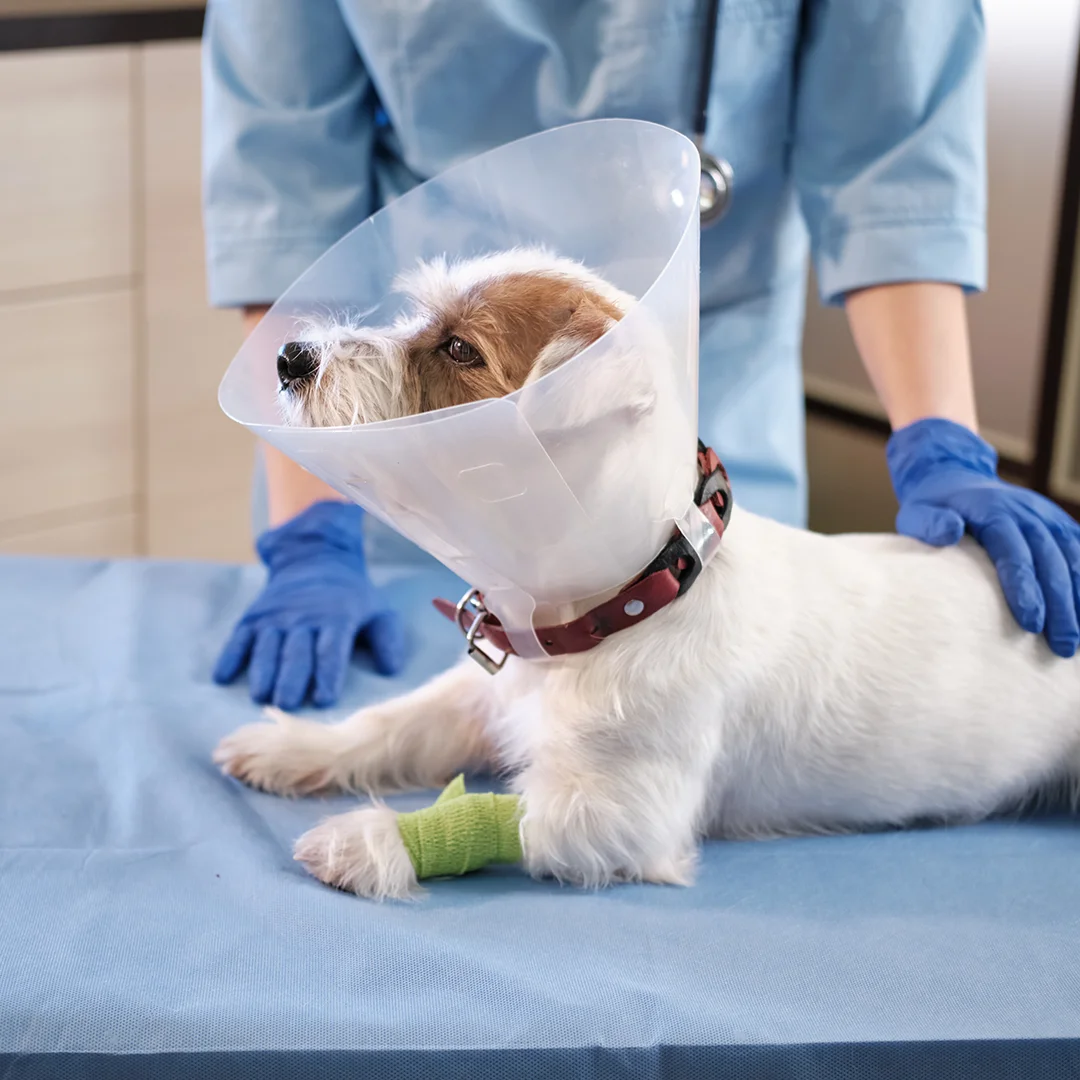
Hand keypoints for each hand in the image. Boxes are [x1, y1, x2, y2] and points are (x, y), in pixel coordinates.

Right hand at [214, 501, 405, 708]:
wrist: (315, 557)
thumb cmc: (351, 596)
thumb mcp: (377, 610)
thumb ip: (387, 639)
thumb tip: (390, 669)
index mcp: (337, 617)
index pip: (332, 649)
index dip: (328, 673)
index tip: (325, 698)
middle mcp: (303, 616)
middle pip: (296, 651)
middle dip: (291, 678)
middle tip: (287, 704)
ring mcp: (275, 615)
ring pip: (267, 646)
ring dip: (262, 671)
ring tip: (260, 696)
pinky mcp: (253, 615)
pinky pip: (239, 636)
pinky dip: (230, 655)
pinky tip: (222, 677)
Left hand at [887, 418, 1079, 657]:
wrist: (956, 479)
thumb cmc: (933, 507)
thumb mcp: (917, 511)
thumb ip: (929, 523)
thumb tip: (949, 532)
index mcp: (993, 511)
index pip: (1013, 552)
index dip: (1024, 588)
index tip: (1030, 623)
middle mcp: (1027, 512)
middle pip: (1049, 560)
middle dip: (1059, 605)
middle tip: (1061, 646)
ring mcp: (1047, 517)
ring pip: (1072, 558)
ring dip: (1077, 599)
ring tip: (1074, 641)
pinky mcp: (1058, 524)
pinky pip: (1079, 551)